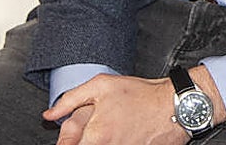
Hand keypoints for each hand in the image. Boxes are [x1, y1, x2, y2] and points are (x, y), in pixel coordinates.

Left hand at [44, 68, 224, 144]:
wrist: (175, 107)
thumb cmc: (142, 95)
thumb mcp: (102, 86)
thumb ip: (70, 99)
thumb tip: (50, 114)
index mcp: (95, 137)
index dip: (66, 142)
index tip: (70, 138)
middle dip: (82, 140)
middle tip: (94, 130)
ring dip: (100, 140)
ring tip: (112, 129)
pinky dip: (115, 142)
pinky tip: (122, 134)